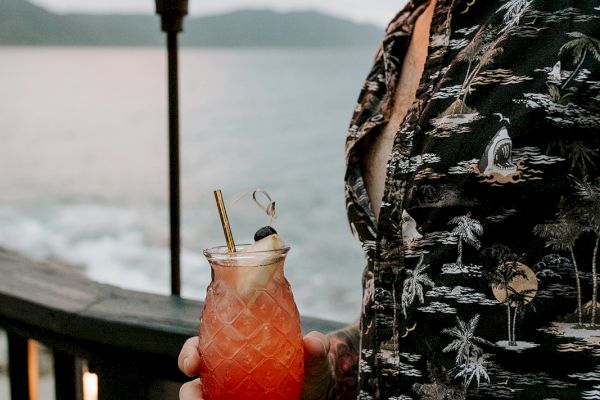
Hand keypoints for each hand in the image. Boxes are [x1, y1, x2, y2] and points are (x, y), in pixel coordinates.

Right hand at [177, 329, 357, 399]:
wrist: (316, 394)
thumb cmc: (309, 374)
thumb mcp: (313, 361)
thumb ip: (315, 349)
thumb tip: (313, 341)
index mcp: (233, 354)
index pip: (202, 349)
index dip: (189, 353)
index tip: (192, 363)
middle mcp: (225, 379)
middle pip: (192, 384)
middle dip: (187, 393)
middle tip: (195, 397)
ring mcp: (228, 398)